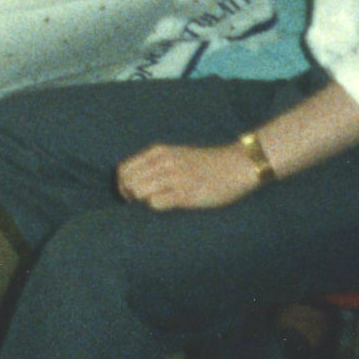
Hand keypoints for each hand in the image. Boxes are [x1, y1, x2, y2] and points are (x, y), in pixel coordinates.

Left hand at [114, 141, 259, 210]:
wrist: (236, 165)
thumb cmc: (206, 164)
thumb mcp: (176, 155)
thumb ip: (156, 163)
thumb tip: (135, 181)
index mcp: (158, 152)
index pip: (123, 169)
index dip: (123, 185)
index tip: (132, 195)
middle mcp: (162, 162)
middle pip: (126, 182)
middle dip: (129, 196)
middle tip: (142, 203)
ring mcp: (173, 177)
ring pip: (137, 191)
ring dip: (141, 202)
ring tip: (156, 203)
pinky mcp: (184, 193)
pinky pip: (154, 203)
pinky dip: (155, 207)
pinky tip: (167, 206)